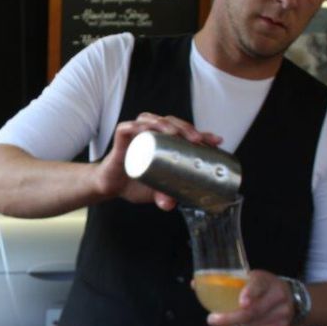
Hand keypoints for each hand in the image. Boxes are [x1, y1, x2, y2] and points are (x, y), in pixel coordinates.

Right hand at [93, 113, 221, 209]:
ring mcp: (136, 134)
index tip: (216, 141)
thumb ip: (164, 195)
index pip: (185, 133)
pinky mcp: (120, 139)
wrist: (110, 186)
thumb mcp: (155, 190)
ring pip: (152, 120)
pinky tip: (147, 129)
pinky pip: (128, 127)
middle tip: (197, 140)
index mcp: (164, 143)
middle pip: (171, 122)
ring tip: (176, 134)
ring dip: (165, 123)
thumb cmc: (135, 183)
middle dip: (186, 128)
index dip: (201, 134)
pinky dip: (138, 126)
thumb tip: (171, 205)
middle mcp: (151, 134)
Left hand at [204, 270, 294, 325]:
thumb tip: (195, 284)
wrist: (287, 295)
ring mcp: (283, 311)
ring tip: (226, 322)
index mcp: (265, 279)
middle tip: (212, 320)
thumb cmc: (259, 286)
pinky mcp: (283, 325)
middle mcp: (277, 294)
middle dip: (230, 318)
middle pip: (253, 311)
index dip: (250, 293)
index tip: (242, 303)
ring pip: (254, 324)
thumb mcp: (245, 279)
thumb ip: (223, 282)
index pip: (258, 285)